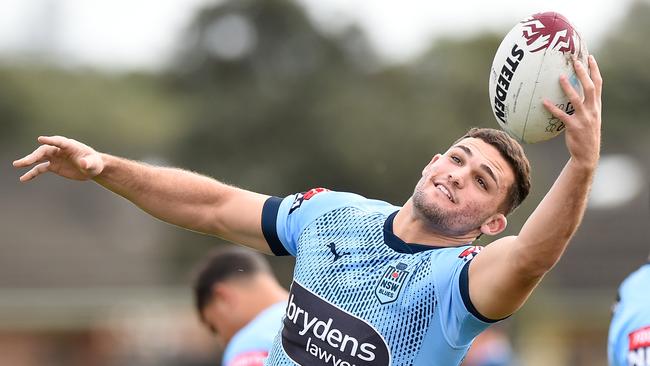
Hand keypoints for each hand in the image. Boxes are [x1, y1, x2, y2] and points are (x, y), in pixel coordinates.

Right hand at [13, 136, 103, 181]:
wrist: (92, 168)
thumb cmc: (94, 163)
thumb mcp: (93, 164)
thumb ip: (88, 163)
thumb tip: (83, 163)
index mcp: (70, 146)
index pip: (59, 142)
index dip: (50, 141)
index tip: (40, 139)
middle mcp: (60, 150)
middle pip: (45, 150)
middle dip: (34, 156)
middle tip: (23, 161)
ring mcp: (55, 158)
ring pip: (39, 158)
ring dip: (28, 161)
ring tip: (17, 165)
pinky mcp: (53, 166)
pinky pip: (40, 169)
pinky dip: (32, 173)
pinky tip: (23, 179)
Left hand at [544, 55, 602, 169]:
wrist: (587, 155)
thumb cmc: (586, 134)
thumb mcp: (591, 118)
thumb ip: (585, 105)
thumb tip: (573, 92)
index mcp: (597, 106)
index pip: (598, 84)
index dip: (595, 70)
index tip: (590, 57)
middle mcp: (592, 110)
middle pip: (590, 87)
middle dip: (584, 73)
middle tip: (575, 61)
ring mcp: (584, 118)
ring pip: (576, 99)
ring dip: (568, 87)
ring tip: (560, 77)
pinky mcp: (573, 127)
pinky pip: (561, 115)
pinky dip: (552, 108)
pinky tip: (544, 101)